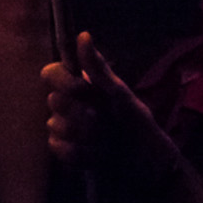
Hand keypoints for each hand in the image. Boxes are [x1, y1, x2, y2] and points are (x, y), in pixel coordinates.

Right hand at [44, 31, 179, 182]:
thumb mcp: (124, 97)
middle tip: (103, 122)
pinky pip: (57, 148)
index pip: (51, 73)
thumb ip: (100, 70)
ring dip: (84, 136)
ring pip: (54, 126)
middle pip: (52, 101)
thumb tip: (83, 35)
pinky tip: (97, 156)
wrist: (151, 168)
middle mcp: (70, 104)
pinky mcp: (65, 151)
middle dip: (81, 114)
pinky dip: (80, 154)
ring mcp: (65, 128)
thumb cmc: (141, 127)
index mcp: (81, 86)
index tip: (82, 89)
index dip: (62, 81)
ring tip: (106, 142)